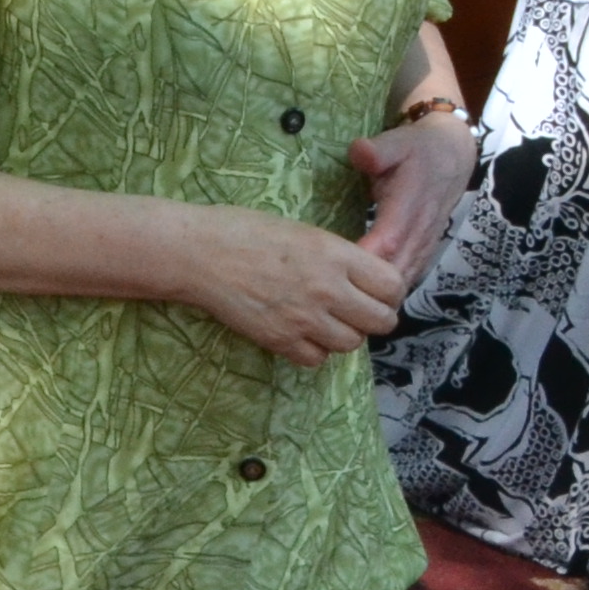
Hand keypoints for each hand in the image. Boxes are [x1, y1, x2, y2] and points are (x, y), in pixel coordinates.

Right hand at [193, 206, 405, 367]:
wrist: (195, 253)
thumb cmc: (243, 231)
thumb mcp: (303, 231)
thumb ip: (339, 256)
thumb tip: (366, 276)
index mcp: (335, 255)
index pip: (393, 285)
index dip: (388, 290)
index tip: (374, 289)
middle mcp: (327, 289)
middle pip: (382, 321)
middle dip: (373, 316)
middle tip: (355, 309)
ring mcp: (304, 318)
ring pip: (352, 343)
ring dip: (343, 334)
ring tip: (323, 319)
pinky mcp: (279, 339)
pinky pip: (317, 359)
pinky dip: (313, 350)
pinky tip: (299, 331)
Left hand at [348, 110, 479, 282]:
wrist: (453, 157)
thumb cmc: (417, 150)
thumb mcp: (398, 142)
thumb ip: (379, 150)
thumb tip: (360, 152)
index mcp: (408, 206)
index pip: (386, 242)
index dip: (363, 259)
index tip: (332, 269)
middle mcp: (418, 232)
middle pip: (392, 270)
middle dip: (363, 286)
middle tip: (326, 291)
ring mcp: (424, 245)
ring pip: (402, 279)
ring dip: (376, 293)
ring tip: (340, 299)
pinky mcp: (424, 251)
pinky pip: (407, 277)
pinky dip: (387, 290)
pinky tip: (363, 296)